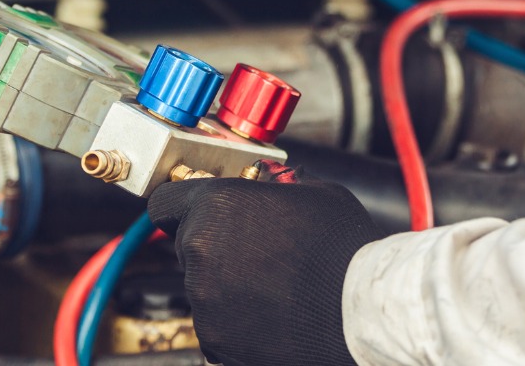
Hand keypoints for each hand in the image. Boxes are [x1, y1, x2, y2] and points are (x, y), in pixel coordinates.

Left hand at [148, 177, 378, 365]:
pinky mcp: (215, 338)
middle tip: (258, 252)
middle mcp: (200, 251)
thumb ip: (278, 187)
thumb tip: (272, 185)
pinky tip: (273, 312)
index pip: (165, 201)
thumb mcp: (316, 194)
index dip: (181, 206)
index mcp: (217, 205)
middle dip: (216, 246)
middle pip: (188, 245)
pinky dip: (237, 319)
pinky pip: (216, 323)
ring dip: (227, 284)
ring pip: (203, 286)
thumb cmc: (343, 251)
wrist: (359, 314)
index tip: (195, 212)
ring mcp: (205, 299)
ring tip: (274, 286)